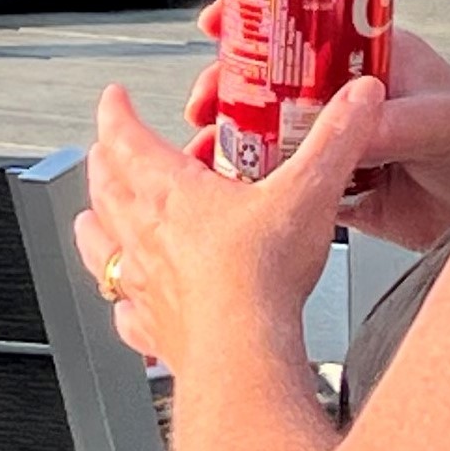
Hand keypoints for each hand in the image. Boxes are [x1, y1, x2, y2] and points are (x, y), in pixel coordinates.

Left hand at [75, 76, 387, 373]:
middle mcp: (145, 236)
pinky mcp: (154, 329)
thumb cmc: (261, 276)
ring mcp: (144, 285)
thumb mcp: (308, 193)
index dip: (117, 113)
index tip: (113, 99)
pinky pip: (125, 314)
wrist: (243, 351)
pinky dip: (121, 306)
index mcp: (171, 193)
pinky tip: (125, 308)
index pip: (127, 139)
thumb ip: (334, 141)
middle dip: (103, 165)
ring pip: (99, 248)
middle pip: (107, 190)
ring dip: (93, 229)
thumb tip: (359, 100)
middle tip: (102, 152)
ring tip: (89, 221)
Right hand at [178, 8, 449, 250]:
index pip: (306, 27)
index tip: (221, 20)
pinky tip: (241, 191)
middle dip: (231, 90)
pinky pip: (298, 190)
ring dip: (240, 142)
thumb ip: (392, 124)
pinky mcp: (349, 194)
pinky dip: (267, 192)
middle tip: (205, 103)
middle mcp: (351, 100)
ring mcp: (346, 147)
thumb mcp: (443, 116)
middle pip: (275, 86)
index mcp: (372, 59)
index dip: (261, 19)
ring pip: (277, 137)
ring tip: (210, 150)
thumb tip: (342, 132)